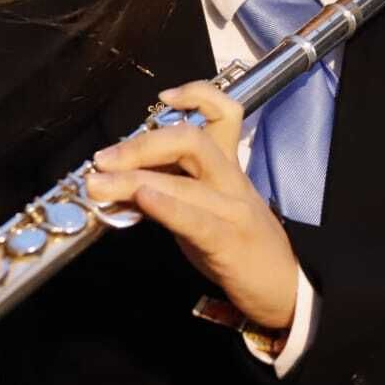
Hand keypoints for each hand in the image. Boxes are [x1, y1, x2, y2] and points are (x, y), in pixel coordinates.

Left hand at [87, 81, 299, 329]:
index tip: (163, 97)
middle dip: (141, 144)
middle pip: (191, 140)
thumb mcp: (208, 210)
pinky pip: (195, 219)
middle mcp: (232, 180)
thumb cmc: (242, 248)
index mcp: (229, 168)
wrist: (285, 290)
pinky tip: (141, 199)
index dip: (197, 94)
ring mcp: (232, 210)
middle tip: (103, 158)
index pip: (225, 114)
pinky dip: (165, 205)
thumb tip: (125, 180)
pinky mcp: (228, 242)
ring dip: (132, 179)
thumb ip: (174, 190)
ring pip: (184, 179)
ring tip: (98, 185)